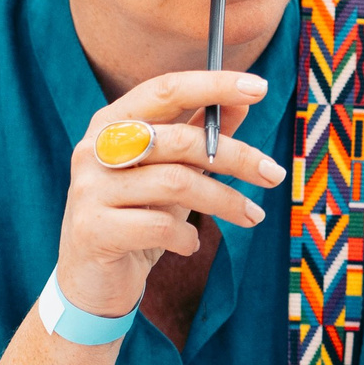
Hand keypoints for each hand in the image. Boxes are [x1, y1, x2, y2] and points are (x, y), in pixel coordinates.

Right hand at [58, 71, 286, 317]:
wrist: (92, 279)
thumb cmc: (136, 215)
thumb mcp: (170, 172)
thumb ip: (199, 135)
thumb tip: (242, 102)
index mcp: (112, 123)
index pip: (165, 90)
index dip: (213, 85)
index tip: (260, 87)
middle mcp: (95, 149)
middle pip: (180, 140)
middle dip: (236, 157)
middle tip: (274, 173)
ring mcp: (90, 189)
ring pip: (177, 183)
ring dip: (224, 201)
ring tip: (251, 216)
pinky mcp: (94, 229)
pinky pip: (160, 226)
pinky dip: (187, 238)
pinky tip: (189, 245)